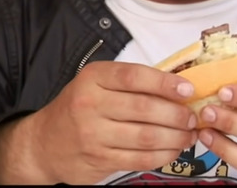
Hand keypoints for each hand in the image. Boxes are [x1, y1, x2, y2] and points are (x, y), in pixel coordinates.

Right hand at [12, 61, 198, 183]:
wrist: (44, 143)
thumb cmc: (78, 107)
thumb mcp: (97, 84)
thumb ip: (131, 83)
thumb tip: (178, 85)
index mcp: (93, 78)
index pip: (134, 76)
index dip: (165, 83)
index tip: (188, 89)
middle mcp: (90, 104)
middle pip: (144, 108)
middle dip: (176, 114)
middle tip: (193, 116)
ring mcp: (93, 134)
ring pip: (146, 136)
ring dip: (175, 137)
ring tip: (189, 134)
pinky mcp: (99, 159)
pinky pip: (140, 158)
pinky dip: (163, 155)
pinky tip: (173, 149)